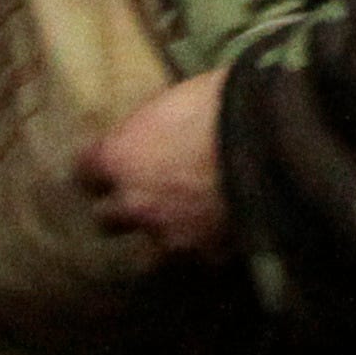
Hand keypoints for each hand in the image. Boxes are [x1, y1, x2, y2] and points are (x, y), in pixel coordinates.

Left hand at [81, 64, 231, 255]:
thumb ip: (155, 125)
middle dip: (122, 207)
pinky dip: (204, 244)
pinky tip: (218, 228)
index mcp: (118, 158)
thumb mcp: (175, 99)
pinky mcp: (206, 255)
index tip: (110, 161)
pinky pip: (197, 254)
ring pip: (150, 246)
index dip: (99, 166)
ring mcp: (169, 236)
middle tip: (143, 194)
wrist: (270, 142)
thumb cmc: (220, 103)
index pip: (85, 170)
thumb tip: (158, 130)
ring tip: (184, 219)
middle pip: (107, 218)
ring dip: (162, 232)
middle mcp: (134, 204)